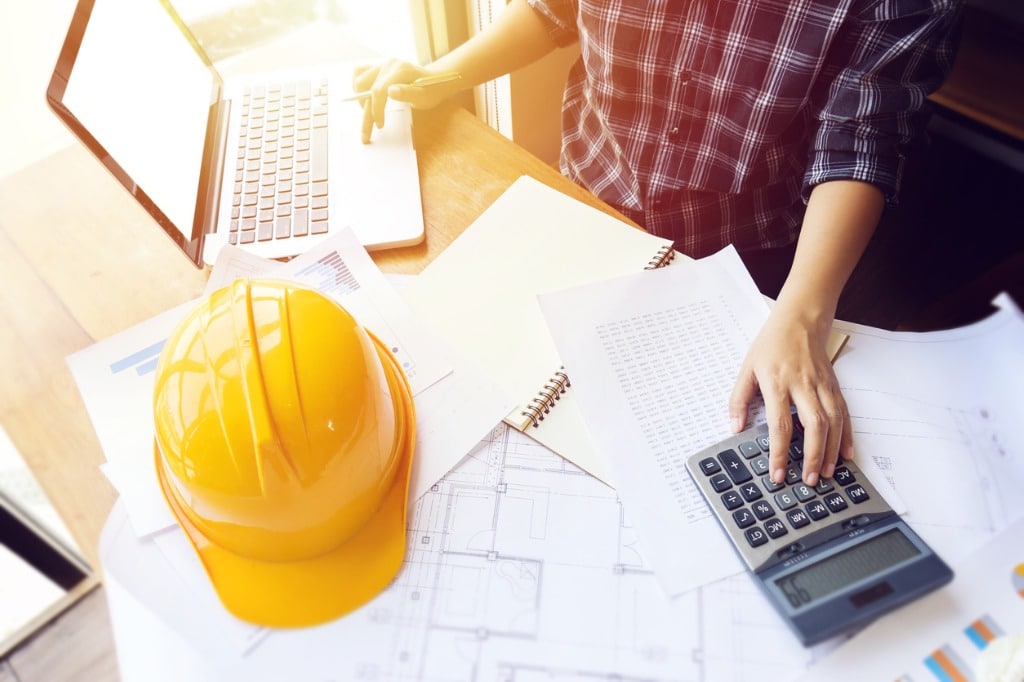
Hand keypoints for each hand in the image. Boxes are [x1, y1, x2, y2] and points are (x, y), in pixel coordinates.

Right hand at [352, 60, 454, 143]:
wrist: (434, 81)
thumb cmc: (431, 91)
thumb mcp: (424, 96)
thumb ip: (408, 93)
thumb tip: (390, 91)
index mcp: (400, 69)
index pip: (379, 90)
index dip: (376, 110)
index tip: (380, 126)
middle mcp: (388, 64)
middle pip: (366, 88)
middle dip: (366, 113)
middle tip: (366, 135)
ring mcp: (382, 64)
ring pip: (359, 82)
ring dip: (361, 101)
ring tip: (370, 116)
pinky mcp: (378, 68)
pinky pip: (359, 75)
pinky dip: (360, 89)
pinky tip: (366, 102)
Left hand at [729, 305, 852, 486]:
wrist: (800, 320)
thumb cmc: (771, 344)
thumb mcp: (746, 369)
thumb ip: (739, 399)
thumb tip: (735, 428)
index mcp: (777, 383)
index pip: (779, 424)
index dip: (779, 452)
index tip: (778, 474)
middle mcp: (803, 385)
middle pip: (813, 426)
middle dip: (813, 456)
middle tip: (809, 480)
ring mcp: (822, 385)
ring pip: (833, 422)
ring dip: (831, 451)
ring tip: (827, 473)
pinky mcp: (834, 385)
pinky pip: (844, 414)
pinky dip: (847, 436)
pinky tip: (845, 454)